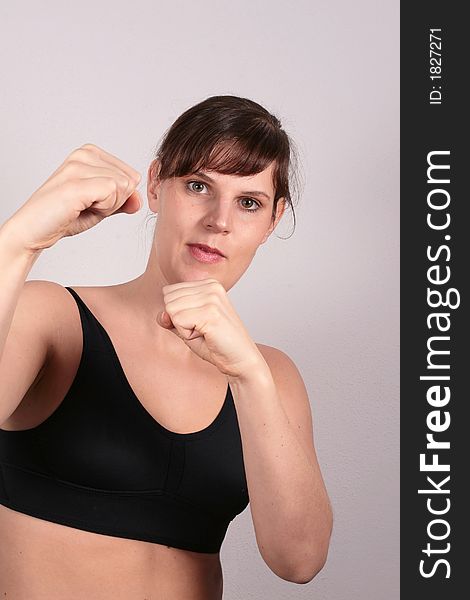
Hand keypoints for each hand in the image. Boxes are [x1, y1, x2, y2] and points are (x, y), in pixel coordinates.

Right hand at [5, 143, 141, 253]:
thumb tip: (139, 200)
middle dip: (115, 202)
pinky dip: (103, 209)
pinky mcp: (77, 181)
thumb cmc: (64, 216)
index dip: (119, 197)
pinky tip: (81, 209)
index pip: (132, 176)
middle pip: (130, 181)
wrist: (34, 230)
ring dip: (107, 206)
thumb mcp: (101, 207)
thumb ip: (122, 201)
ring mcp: (79, 166)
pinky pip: (113, 193)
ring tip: (82, 207)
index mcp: (91, 153)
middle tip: (86, 206)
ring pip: (123, 187)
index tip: (93, 201)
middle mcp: (84, 153)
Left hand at [157, 278, 264, 379]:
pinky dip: (187, 335)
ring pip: (171, 310)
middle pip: (168, 299)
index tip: (199, 323)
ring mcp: (212, 298)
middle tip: (201, 329)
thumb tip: (161, 314)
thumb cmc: (217, 344)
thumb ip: (171, 318)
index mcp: (208, 284)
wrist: (241, 360)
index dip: (178, 313)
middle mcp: (211, 286)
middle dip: (179, 320)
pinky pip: (178, 321)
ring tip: (204, 332)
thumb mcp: (188, 327)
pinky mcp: (211, 313)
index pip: (169, 291)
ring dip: (183, 328)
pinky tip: (205, 336)